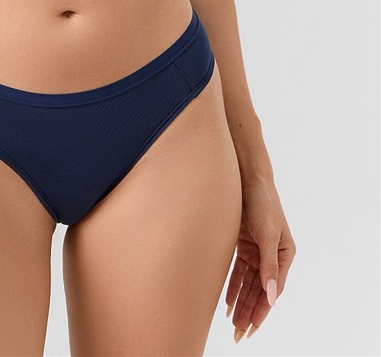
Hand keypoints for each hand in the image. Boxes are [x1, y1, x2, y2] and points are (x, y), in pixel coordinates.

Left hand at [225, 176, 296, 341]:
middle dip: (251, 312)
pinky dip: (234, 287)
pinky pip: (239, 272)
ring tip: (233, 324)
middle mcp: (272, 255)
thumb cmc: (262, 203)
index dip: (262, 310)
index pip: (273, 290)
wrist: (247, 178)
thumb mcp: (267, 233)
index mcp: (285, 254)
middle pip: (260, 291)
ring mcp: (257, 251)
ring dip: (242, 303)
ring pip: (249, 284)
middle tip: (239, 334)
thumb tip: (272, 294)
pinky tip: (228, 302)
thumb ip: (269, 264)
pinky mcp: (244, 245)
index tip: (252, 328)